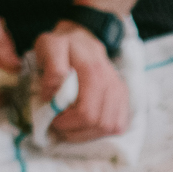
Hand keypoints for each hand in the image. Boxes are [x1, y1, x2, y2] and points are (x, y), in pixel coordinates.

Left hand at [34, 21, 129, 142]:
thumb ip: (52, 69)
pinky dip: (101, 131)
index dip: (68, 123)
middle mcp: (111, 82)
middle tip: (61, 124)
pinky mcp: (124, 99)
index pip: (86, 113)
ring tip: (73, 124)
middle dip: (76, 131)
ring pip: (110, 128)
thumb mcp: (48, 47)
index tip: (54, 118)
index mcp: (93, 71)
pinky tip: (87, 124)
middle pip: (99, 124)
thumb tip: (55, 95)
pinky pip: (119, 126)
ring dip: (88, 133)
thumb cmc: (63, 45)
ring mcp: (120, 92)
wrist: (82, 38)